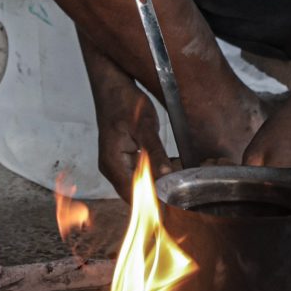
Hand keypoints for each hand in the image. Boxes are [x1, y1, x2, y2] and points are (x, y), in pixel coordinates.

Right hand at [88, 61, 168, 200]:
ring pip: (136, 185)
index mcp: (112, 163)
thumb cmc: (124, 101)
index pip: (132, 195)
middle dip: (156, 195)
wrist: (112, 85)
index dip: (153, 202)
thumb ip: (156, 152)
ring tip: (177, 182)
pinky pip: (136, 174)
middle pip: (134, 194)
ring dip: (154, 185)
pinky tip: (167, 170)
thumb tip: (166, 176)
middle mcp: (110, 167)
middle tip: (180, 194)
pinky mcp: (120, 158)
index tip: (174, 206)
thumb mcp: (145, 126)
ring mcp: (114, 163)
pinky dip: (151, 175)